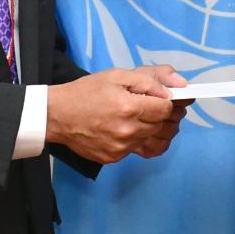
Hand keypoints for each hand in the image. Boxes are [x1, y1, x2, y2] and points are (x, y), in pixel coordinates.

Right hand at [47, 65, 187, 163]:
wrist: (57, 115)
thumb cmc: (86, 92)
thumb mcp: (117, 76)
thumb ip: (149, 80)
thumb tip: (177, 88)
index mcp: (129, 108)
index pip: (166, 109)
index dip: (172, 102)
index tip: (168, 98)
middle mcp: (128, 131)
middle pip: (164, 126)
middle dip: (168, 115)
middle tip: (161, 107)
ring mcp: (121, 148)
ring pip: (156, 141)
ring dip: (160, 130)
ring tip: (153, 119)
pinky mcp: (114, 158)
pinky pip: (140, 151)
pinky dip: (144, 141)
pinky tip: (136, 130)